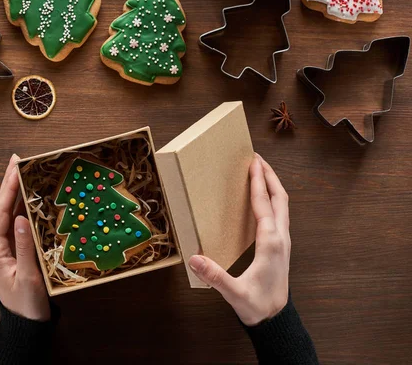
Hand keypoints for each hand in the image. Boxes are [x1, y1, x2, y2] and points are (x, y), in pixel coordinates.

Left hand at [0, 154, 50, 321]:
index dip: (7, 190)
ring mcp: (5, 248)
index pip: (0, 213)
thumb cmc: (27, 304)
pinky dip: (24, 207)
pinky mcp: (15, 251)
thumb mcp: (27, 276)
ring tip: (23, 171)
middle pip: (2, 209)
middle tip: (17, 160)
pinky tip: (31, 196)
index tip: (15, 168)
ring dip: (16, 193)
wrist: (26, 324)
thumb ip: (24, 246)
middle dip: (9, 184)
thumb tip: (22, 217)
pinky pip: (18, 224)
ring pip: (10, 214)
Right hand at [188, 153, 289, 325]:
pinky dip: (273, 199)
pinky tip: (263, 200)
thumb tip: (194, 258)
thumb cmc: (257, 305)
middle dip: (269, 176)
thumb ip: (215, 275)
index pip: (264, 204)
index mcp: (270, 243)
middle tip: (257, 159)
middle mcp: (281, 238)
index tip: (253, 163)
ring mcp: (284, 242)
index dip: (258, 182)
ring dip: (273, 186)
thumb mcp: (234, 292)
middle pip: (280, 198)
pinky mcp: (281, 246)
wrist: (276, 320)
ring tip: (261, 172)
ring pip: (282, 205)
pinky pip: (280, 215)